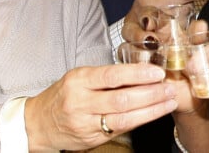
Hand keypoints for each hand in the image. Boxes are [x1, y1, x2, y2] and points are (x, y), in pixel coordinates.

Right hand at [24, 63, 176, 150]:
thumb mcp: (79, 76)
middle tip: (170, 87)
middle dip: (150, 94)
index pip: (112, 76)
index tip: (157, 72)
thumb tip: (140, 68)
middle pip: (121, 99)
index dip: (137, 74)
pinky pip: (119, 128)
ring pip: (123, 118)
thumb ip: (105, 75)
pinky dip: (140, 120)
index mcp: (79, 80)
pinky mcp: (90, 139)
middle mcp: (81, 102)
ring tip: (169, 101)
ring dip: (151, 110)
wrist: (38, 123)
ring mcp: (85, 124)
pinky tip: (154, 113)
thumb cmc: (64, 93)